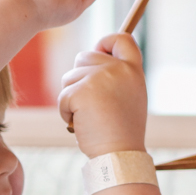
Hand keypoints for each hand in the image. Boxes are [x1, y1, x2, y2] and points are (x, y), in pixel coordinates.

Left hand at [57, 34, 147, 156]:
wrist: (119, 155)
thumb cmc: (122, 131)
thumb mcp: (129, 97)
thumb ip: (116, 77)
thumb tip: (89, 60)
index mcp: (133, 71)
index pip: (122, 39)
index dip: (106, 42)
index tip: (99, 54)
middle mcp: (119, 70)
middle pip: (84, 56)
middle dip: (79, 78)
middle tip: (91, 103)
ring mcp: (100, 78)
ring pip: (69, 77)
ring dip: (72, 98)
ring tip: (89, 117)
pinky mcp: (82, 92)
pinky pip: (62, 96)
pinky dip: (66, 112)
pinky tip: (81, 124)